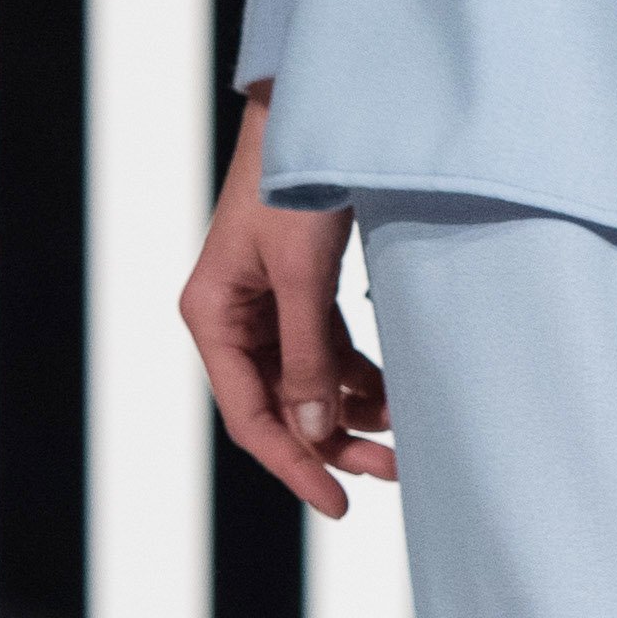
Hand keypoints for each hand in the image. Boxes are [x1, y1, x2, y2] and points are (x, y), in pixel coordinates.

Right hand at [180, 86, 394, 514]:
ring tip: (403, 437)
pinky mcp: (300, 292)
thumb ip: (307, 356)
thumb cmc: (295, 183)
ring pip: (308, 384)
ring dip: (352, 413)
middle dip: (332, 443)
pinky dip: (358, 376)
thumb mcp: (302, 274)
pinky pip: (327, 353)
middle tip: (391, 472)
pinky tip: (393, 396)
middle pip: (281, 407)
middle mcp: (234, 318)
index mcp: (213, 317)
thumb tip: (316, 431)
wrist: (315, 114)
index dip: (294, 464)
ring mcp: (268, 307)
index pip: (251, 416)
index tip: (339, 503)